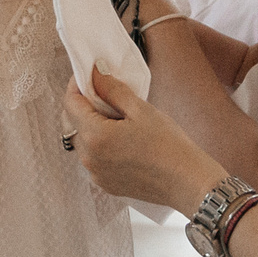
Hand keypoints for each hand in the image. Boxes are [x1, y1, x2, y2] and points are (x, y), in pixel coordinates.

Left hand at [63, 70, 225, 210]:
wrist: (187, 182)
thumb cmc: (169, 145)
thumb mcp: (141, 109)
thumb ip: (113, 89)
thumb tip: (96, 73)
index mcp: (95, 136)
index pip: (70, 103)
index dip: (78, 84)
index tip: (90, 74)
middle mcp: (89, 157)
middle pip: (72, 122)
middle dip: (83, 104)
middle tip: (104, 92)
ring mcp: (95, 173)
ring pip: (82, 141)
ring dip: (91, 125)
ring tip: (116, 116)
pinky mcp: (105, 183)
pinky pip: (93, 158)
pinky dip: (100, 145)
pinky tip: (122, 139)